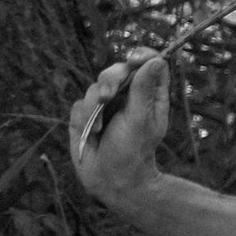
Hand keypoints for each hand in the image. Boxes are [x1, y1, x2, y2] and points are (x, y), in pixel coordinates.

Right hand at [70, 51, 170, 203]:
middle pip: (116, 70)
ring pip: (93, 87)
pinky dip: (84, 118)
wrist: (110, 178)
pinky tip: (94, 134)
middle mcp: (127, 96)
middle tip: (108, 97)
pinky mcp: (85, 115)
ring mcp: (105, 105)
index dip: (141, 56)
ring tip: (102, 128)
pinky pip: (79, 105)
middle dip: (110, 81)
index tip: (134, 58)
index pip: (147, 64)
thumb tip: (157, 60)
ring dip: (95, 106)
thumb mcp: (141, 118)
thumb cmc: (133, 151)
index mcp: (149, 95)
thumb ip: (144, 89)